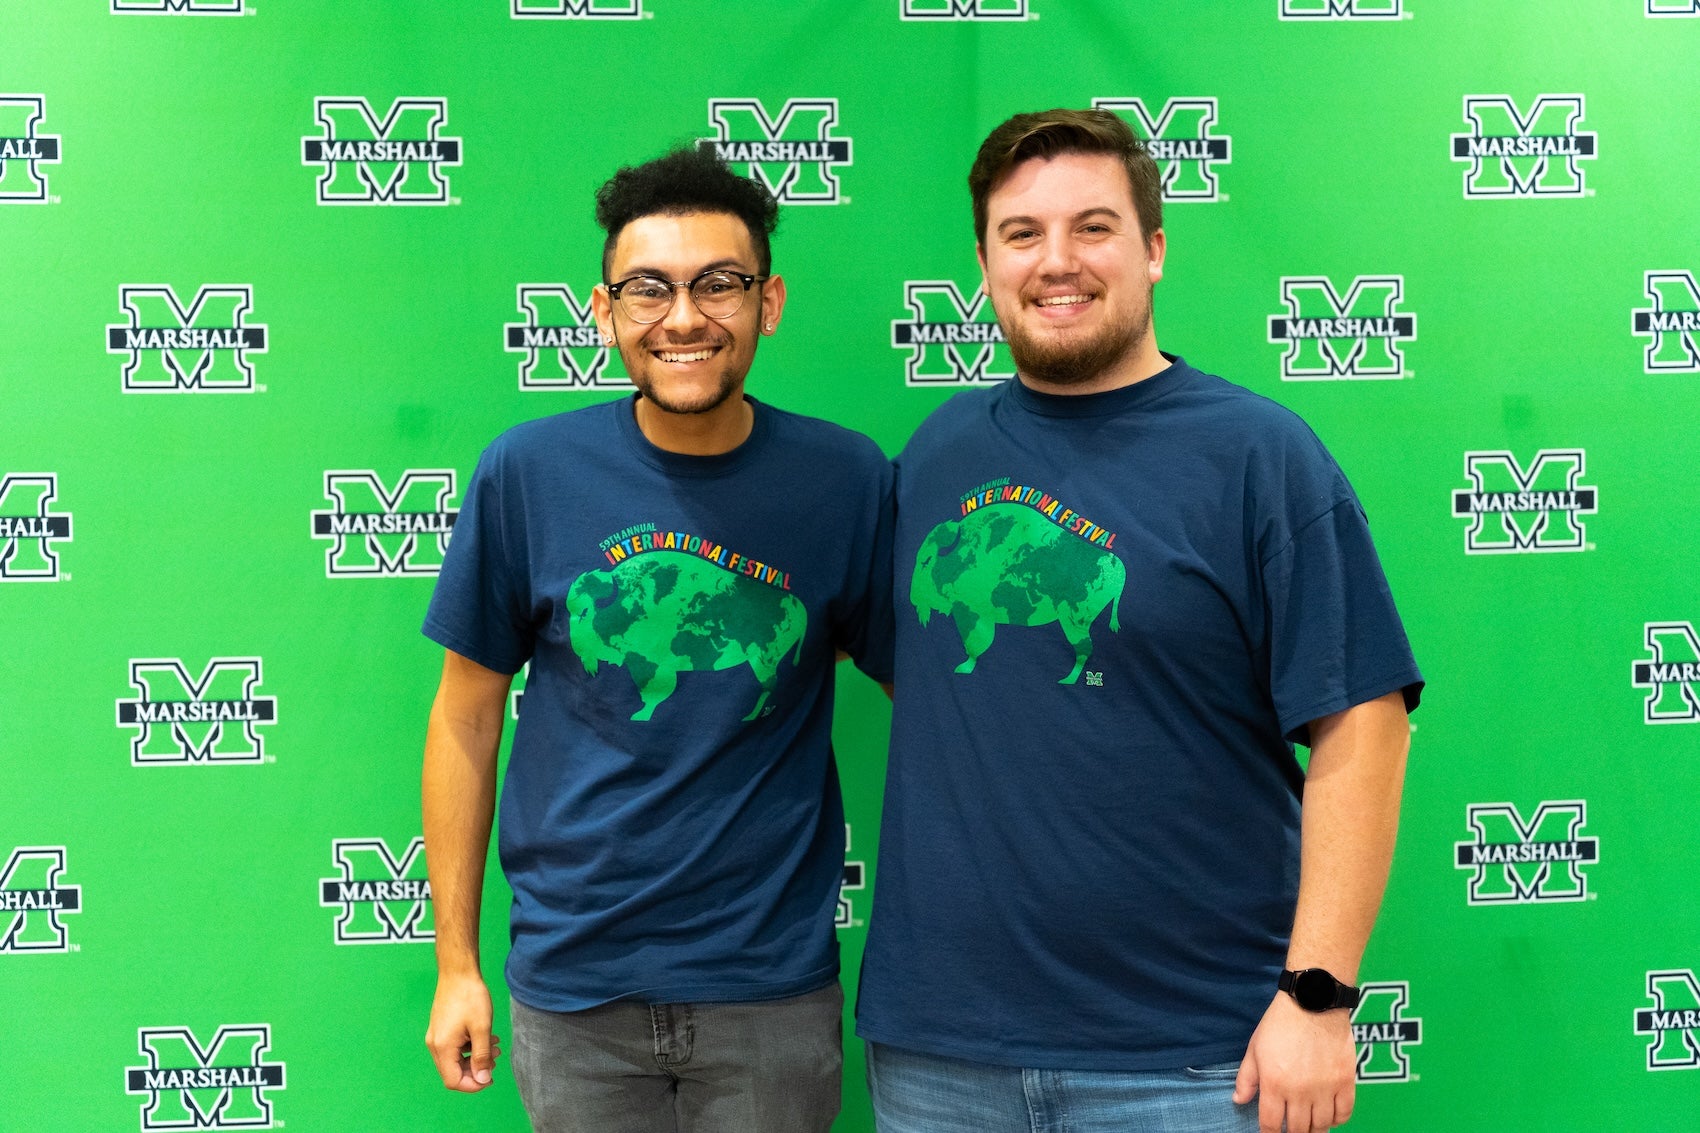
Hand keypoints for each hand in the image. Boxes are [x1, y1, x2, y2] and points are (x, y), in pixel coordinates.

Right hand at [425, 972, 502, 1091]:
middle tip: (495, 1058)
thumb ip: (482, 1056)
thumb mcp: (482, 1028)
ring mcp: (437, 1036)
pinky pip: (455, 1047)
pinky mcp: (441, 1028)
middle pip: (453, 1072)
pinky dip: (470, 1047)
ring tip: (495, 1046)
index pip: (453, 1081)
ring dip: (475, 1057)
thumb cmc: (470, 997)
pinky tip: (487, 1037)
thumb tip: (483, 1080)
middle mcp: (435, 1045)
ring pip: (455, 1059)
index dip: (473, 1084)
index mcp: (443, 1048)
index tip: (490, 1078)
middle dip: (476, 1070)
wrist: (458, 972)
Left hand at [1233, 993, 1355, 1131]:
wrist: (1313, 1002)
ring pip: (1321, 1126)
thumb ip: (1246, 1078)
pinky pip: (1344, 1113)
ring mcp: (1325, 1089)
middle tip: (1290, 1130)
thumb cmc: (1280, 1023)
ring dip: (1314, 1129)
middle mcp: (1300, 1092)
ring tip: (1309, 1125)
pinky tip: (1329, 1116)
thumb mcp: (1255, 1048)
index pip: (1270, 1124)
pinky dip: (1337, 1120)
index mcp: (1274, 1084)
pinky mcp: (1345, 1082)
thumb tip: (1238, 1101)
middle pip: (1297, 1129)